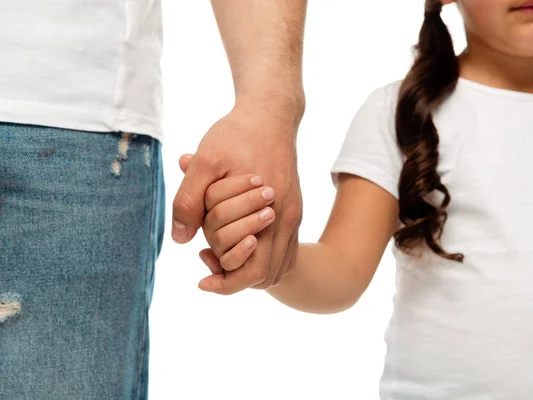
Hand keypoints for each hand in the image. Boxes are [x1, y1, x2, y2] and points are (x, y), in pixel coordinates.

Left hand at [173, 103, 301, 294]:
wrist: (270, 114)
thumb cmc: (236, 134)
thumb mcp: (206, 160)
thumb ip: (190, 199)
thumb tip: (180, 240)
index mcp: (272, 211)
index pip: (255, 270)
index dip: (226, 283)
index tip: (201, 278)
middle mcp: (288, 218)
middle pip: (268, 275)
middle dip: (236, 278)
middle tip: (207, 260)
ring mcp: (293, 214)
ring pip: (278, 266)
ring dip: (249, 268)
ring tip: (219, 253)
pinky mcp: (292, 209)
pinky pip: (284, 250)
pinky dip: (262, 257)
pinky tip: (238, 242)